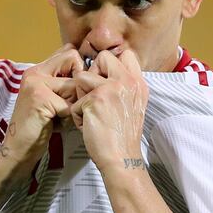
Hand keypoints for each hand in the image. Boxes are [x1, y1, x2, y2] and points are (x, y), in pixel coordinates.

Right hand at [2, 44, 82, 170]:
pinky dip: (67, 119)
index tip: (74, 90)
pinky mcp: (40, 98)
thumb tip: (88, 71)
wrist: (19, 149)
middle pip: (74, 58)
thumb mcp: (52, 99)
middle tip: (68, 103)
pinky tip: (55, 124)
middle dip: (78, 83)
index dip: (79, 70)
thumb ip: (64, 84)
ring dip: (73, 104)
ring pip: (74, 85)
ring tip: (59, 116)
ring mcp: (36, 83)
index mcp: (37, 70)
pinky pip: (69, 105)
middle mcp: (35, 72)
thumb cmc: (39, 127)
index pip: (69, 52)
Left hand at [71, 50, 148, 171]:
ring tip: (90, 113)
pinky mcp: (95, 100)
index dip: (110, 65)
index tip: (105, 80)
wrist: (122, 158)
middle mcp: (127, 82)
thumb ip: (124, 87)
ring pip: (82, 77)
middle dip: (92, 74)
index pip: (126, 55)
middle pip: (103, 58)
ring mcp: (111, 89)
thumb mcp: (134, 105)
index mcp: (138, 83)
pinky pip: (75, 101)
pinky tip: (89, 126)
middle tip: (94, 96)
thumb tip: (104, 74)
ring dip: (81, 96)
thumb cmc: (123, 136)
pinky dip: (77, 116)